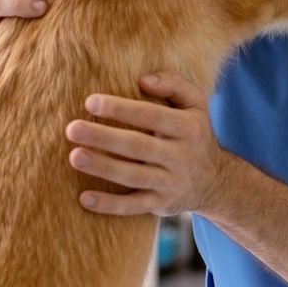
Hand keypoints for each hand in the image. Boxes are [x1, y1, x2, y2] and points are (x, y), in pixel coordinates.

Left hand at [66, 71, 231, 216]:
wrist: (215, 182)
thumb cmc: (193, 134)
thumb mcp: (196, 105)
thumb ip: (174, 84)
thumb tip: (143, 79)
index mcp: (187, 128)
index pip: (151, 115)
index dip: (121, 108)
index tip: (90, 102)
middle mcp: (181, 156)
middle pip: (138, 145)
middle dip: (104, 137)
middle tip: (72, 129)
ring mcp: (171, 183)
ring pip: (133, 176)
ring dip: (102, 167)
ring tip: (74, 156)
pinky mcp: (161, 205)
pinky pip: (134, 206)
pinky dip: (110, 205)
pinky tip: (84, 198)